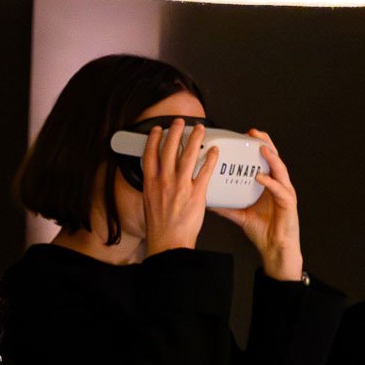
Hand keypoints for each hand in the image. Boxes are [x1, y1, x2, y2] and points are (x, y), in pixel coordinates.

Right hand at [139, 118, 212, 255]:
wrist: (168, 242)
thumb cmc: (159, 227)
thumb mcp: (149, 202)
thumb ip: (154, 186)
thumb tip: (157, 177)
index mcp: (150, 183)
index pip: (150, 154)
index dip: (154, 139)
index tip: (158, 130)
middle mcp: (164, 181)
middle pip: (169, 149)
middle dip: (175, 132)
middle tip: (180, 122)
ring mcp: (180, 186)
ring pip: (188, 155)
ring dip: (195, 139)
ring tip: (200, 129)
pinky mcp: (196, 193)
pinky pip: (205, 171)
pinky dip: (211, 159)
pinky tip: (215, 151)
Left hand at [209, 128, 304, 281]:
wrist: (275, 249)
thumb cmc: (263, 231)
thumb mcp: (240, 215)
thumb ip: (226, 206)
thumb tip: (206, 199)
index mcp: (268, 185)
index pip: (262, 160)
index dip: (255, 146)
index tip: (242, 135)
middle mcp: (278, 185)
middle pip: (274, 158)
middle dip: (265, 143)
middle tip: (253, 132)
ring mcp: (285, 192)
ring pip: (280, 169)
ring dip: (271, 157)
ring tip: (260, 147)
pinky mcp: (289, 203)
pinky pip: (280, 189)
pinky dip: (270, 182)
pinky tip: (260, 177)